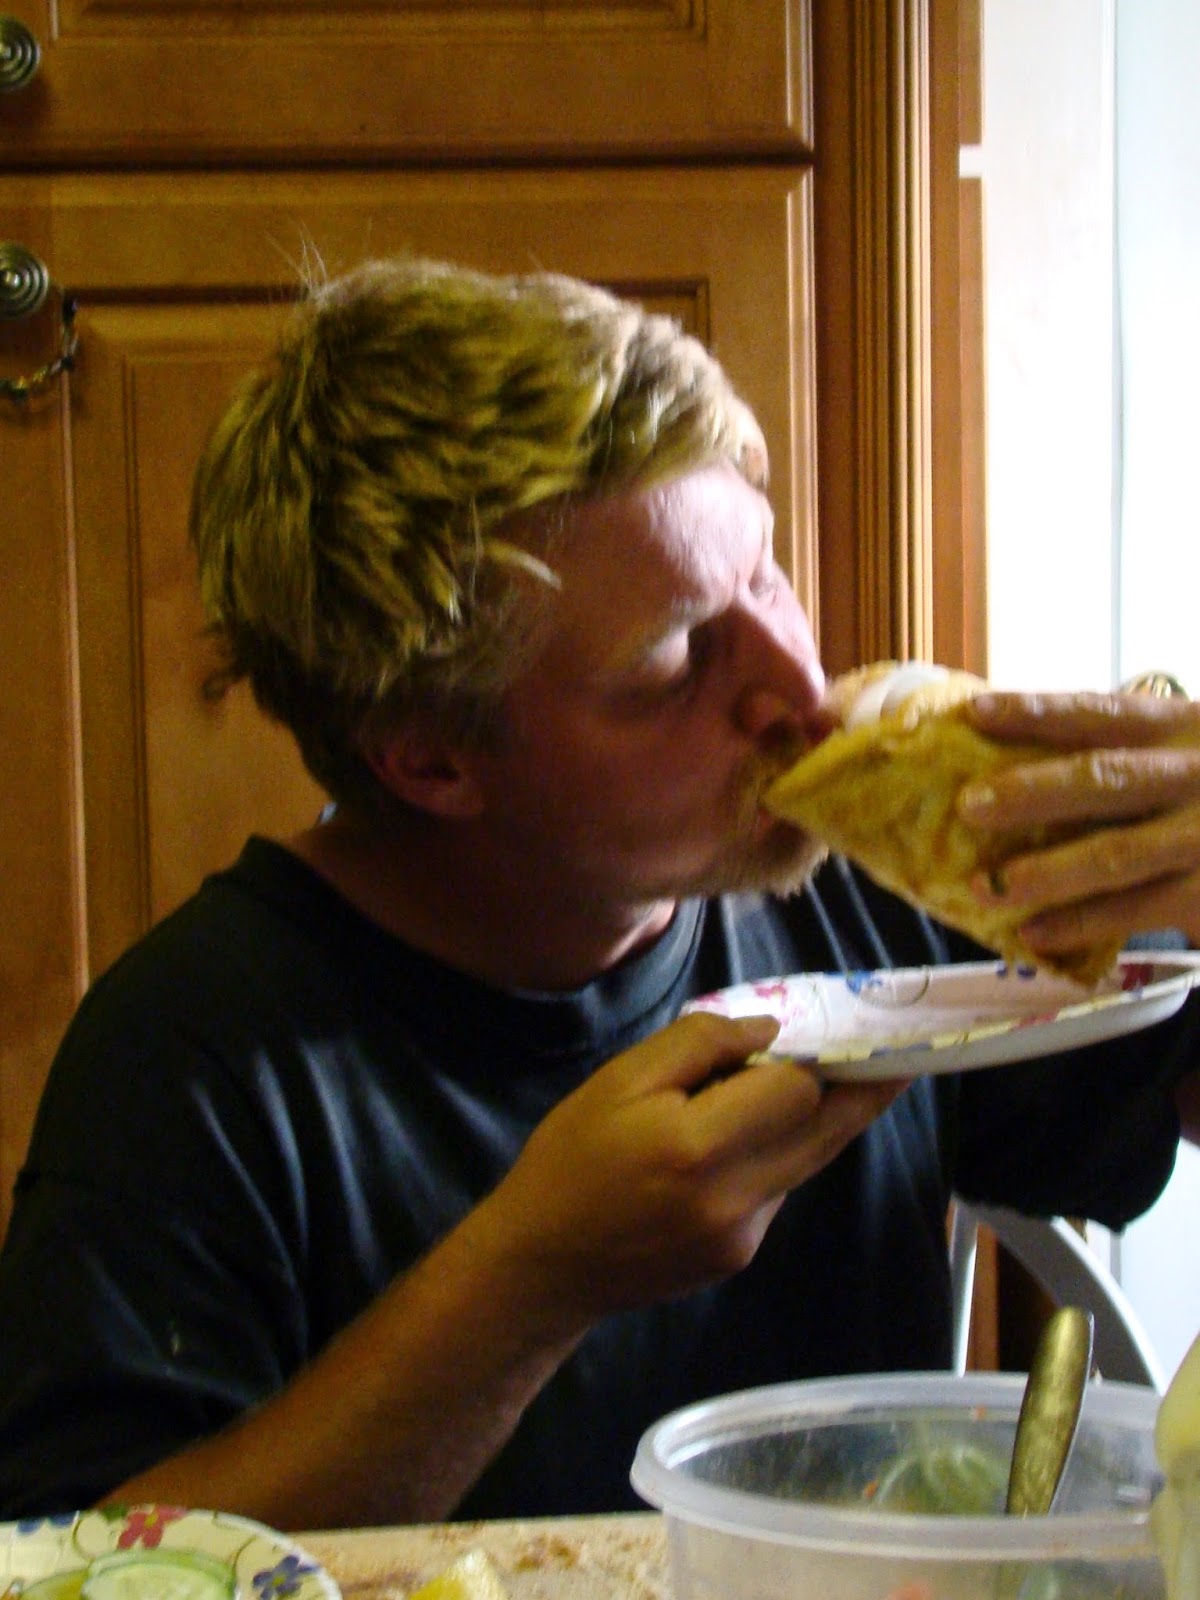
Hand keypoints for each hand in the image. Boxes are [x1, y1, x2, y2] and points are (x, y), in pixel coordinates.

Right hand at [480, 1011, 905, 1326]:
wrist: (542, 1265)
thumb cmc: (571, 1158)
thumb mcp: (618, 1081)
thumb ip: (697, 1046)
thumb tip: (768, 1031)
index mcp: (698, 1146)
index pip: (796, 1090)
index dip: (806, 1057)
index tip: (823, 1032)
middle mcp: (735, 1198)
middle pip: (828, 1132)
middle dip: (862, 1091)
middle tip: (900, 1059)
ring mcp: (744, 1235)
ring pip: (806, 1161)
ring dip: (809, 1123)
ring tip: (804, 1085)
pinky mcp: (740, 1256)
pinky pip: (776, 1188)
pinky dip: (770, 1156)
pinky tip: (730, 1144)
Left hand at [959, 689, 1199, 960]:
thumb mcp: (1193, 750)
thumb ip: (1133, 752)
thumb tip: (1020, 761)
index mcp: (1186, 727)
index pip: (1102, 713)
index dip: (1037, 711)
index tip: (975, 711)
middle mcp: (1197, 773)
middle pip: (1103, 779)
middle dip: (1031, 792)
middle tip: (968, 805)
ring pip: (1115, 853)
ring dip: (1045, 872)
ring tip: (986, 886)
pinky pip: (1135, 908)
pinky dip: (1080, 923)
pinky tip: (1033, 934)